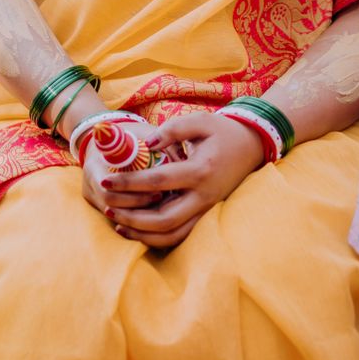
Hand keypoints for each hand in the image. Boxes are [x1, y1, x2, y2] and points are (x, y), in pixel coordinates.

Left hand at [92, 112, 265, 249]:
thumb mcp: (200, 121)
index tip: (105, 181)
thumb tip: (149, 144)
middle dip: (131, 217)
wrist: (253, 145)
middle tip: (107, 206)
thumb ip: (173, 129)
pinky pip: (180, 235)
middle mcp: (204, 195)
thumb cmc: (224, 131)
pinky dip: (157, 238)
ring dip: (142, 233)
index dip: (128, 183)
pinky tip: (137, 230)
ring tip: (116, 224)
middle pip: (162, 218)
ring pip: (171, 234)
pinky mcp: (207, 214)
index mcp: (200, 170)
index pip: (157, 181)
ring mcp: (207, 208)